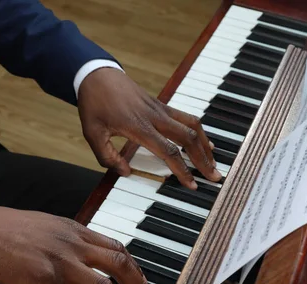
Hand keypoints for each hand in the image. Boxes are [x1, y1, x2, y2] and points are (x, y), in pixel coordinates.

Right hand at [0, 206, 156, 283]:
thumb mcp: (46, 226)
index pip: (115, 246)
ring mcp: (61, 260)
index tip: (141, 280)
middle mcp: (73, 243)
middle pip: (120, 263)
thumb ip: (66, 240)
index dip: (134, 266)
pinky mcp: (44, 278)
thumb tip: (79, 255)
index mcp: (74, 230)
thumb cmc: (8, 229)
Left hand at [78, 67, 221, 188]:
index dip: (182, 169)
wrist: (96, 75)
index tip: (192, 184)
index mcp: (139, 126)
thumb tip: (126, 172)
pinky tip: (204, 141)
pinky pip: (186, 117)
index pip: (168, 151)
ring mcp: (160, 108)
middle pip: (188, 138)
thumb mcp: (92, 133)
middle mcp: (155, 116)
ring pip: (192, 125)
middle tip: (214, 176)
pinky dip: (198, 131)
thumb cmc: (94, 105)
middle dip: (203, 159)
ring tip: (213, 161)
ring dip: (205, 144)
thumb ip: (107, 156)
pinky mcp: (161, 104)